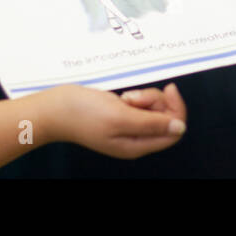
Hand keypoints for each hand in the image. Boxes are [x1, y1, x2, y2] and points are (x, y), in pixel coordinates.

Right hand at [45, 83, 186, 158]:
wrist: (55, 108)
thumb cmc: (82, 114)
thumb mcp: (120, 117)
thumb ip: (151, 123)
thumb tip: (180, 128)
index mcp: (137, 145)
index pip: (174, 131)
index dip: (175, 110)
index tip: (167, 90)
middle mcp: (136, 138)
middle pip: (165, 117)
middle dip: (154, 100)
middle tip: (134, 98)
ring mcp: (128, 127)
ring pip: (153, 108)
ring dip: (143, 97)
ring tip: (124, 97)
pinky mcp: (121, 115)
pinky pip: (140, 104)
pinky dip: (135, 96)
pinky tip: (121, 97)